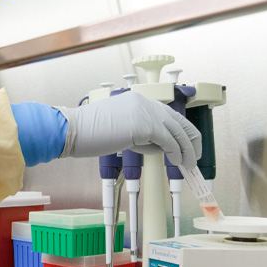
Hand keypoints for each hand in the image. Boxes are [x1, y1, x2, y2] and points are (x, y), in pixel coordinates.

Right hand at [57, 91, 201, 165]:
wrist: (72, 129)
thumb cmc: (87, 133)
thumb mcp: (120, 129)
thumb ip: (140, 133)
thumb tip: (160, 147)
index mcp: (137, 101)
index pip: (168, 115)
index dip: (180, 132)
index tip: (184, 147)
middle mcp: (145, 102)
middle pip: (179, 121)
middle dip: (191, 141)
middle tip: (194, 157)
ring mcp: (145, 112)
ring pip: (178, 132)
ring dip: (186, 150)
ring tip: (188, 165)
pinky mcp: (144, 125)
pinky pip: (169, 141)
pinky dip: (176, 153)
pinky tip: (176, 162)